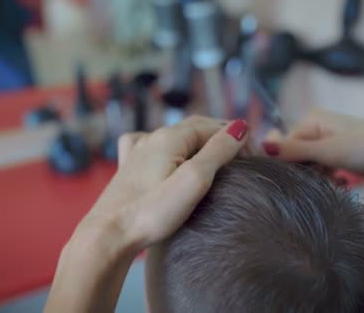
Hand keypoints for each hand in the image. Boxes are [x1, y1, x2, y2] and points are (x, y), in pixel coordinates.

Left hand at [81, 116, 248, 250]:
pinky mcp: (128, 168)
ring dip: (201, 142)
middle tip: (244, 159)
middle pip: (197, 128)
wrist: (107, 236)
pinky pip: (151, 145)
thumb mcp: (194, 181)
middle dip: (223, 138)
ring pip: (176, 136)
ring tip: (217, 158)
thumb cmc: (152, 212)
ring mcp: (138, 152)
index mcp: (171, 137)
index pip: (215, 126)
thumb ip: (218, 151)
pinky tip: (167, 153)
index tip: (256, 160)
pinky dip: (170, 145)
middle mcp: (152, 137)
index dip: (239, 138)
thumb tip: (240, 127)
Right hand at [262, 109, 363, 176]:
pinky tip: (340, 184)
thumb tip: (260, 146)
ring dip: (319, 178)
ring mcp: (329, 143)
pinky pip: (323, 170)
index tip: (299, 177)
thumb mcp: (327, 150)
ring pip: (310, 166)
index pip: (285, 145)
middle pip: (297, 156)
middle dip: (306, 172)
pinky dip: (329, 179)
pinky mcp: (339, 156)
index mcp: (311, 120)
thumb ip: (294, 150)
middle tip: (321, 181)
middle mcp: (317, 129)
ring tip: (333, 183)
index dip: (289, 163)